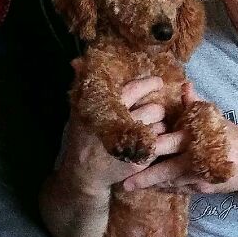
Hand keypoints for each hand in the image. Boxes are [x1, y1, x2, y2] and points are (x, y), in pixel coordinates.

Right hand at [59, 70, 168, 197]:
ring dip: (159, 125)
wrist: (83, 175)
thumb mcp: (78, 112)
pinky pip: (158, 144)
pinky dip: (157, 141)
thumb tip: (79, 61)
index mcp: (106, 110)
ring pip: (159, 127)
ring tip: (152, 126)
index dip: (149, 84)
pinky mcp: (139, 161)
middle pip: (153, 109)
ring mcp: (131, 145)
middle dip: (157, 108)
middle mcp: (120, 126)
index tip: (158, 82)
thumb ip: (81, 87)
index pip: (134, 90)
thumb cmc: (81, 140)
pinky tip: (150, 141)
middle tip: (155, 110)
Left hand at [123, 83, 237, 194]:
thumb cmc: (236, 139)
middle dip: (144, 175)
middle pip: (165, 169)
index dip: (149, 147)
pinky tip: (153, 188)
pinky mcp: (202, 189)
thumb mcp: (217, 119)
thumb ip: (196, 106)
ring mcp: (199, 177)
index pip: (168, 142)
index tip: (131, 148)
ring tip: (130, 186)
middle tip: (123, 180)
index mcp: (197, 138)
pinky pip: (179, 189)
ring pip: (170, 182)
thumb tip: (184, 85)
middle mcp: (196, 160)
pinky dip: (166, 188)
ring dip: (151, 184)